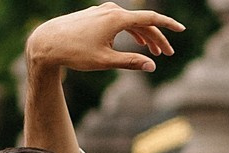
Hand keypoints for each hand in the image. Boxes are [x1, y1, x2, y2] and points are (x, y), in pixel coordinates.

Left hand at [27, 3, 182, 72]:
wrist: (47, 42)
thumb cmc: (74, 53)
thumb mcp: (105, 61)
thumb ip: (130, 63)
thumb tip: (152, 66)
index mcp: (117, 19)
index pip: (150, 19)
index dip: (167, 25)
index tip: (181, 30)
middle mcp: (111, 11)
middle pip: (142, 22)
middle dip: (157, 38)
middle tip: (167, 54)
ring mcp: (102, 12)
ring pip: (130, 22)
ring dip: (144, 36)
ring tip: (153, 51)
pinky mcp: (95, 16)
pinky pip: (119, 22)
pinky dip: (130, 32)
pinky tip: (135, 41)